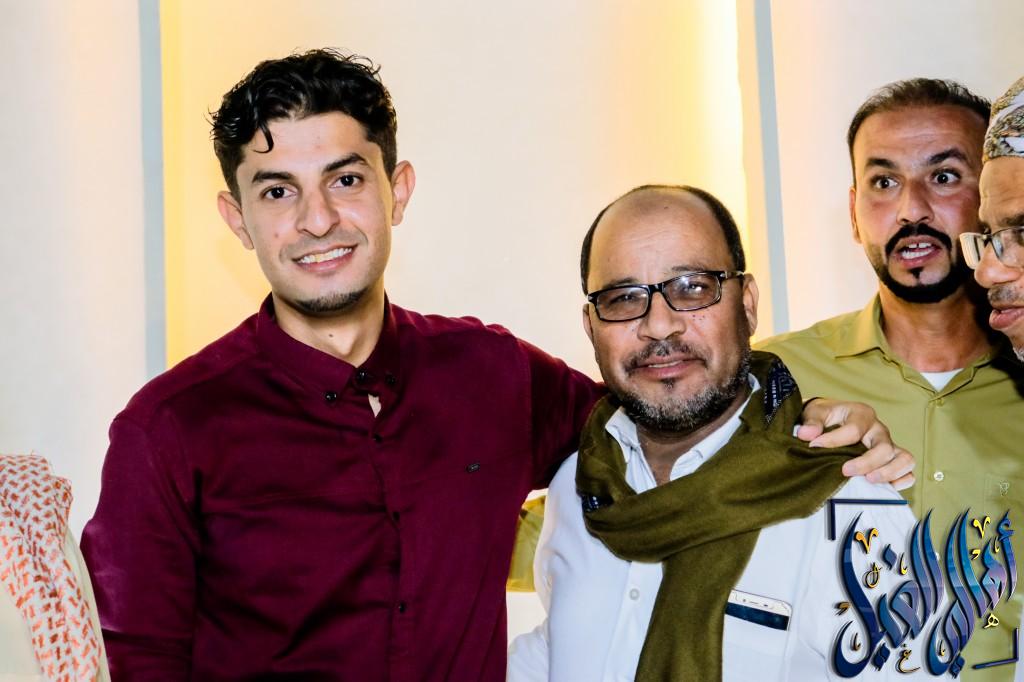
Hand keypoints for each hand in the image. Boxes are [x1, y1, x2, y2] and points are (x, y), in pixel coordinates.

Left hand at [797, 398, 915, 489]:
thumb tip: (807, 435)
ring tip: (869, 480)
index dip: (833, 441)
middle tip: (845, 471)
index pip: (854, 430)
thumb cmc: (825, 417)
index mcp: (861, 414)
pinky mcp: (893, 459)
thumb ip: (812, 423)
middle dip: (866, 462)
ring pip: (904, 458)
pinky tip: (886, 488)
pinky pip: (908, 470)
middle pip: (884, 447)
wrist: (831, 420)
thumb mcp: (815, 413)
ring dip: (889, 472)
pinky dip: (902, 480)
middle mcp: (879, 430)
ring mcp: (889, 445)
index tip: (814, 447)